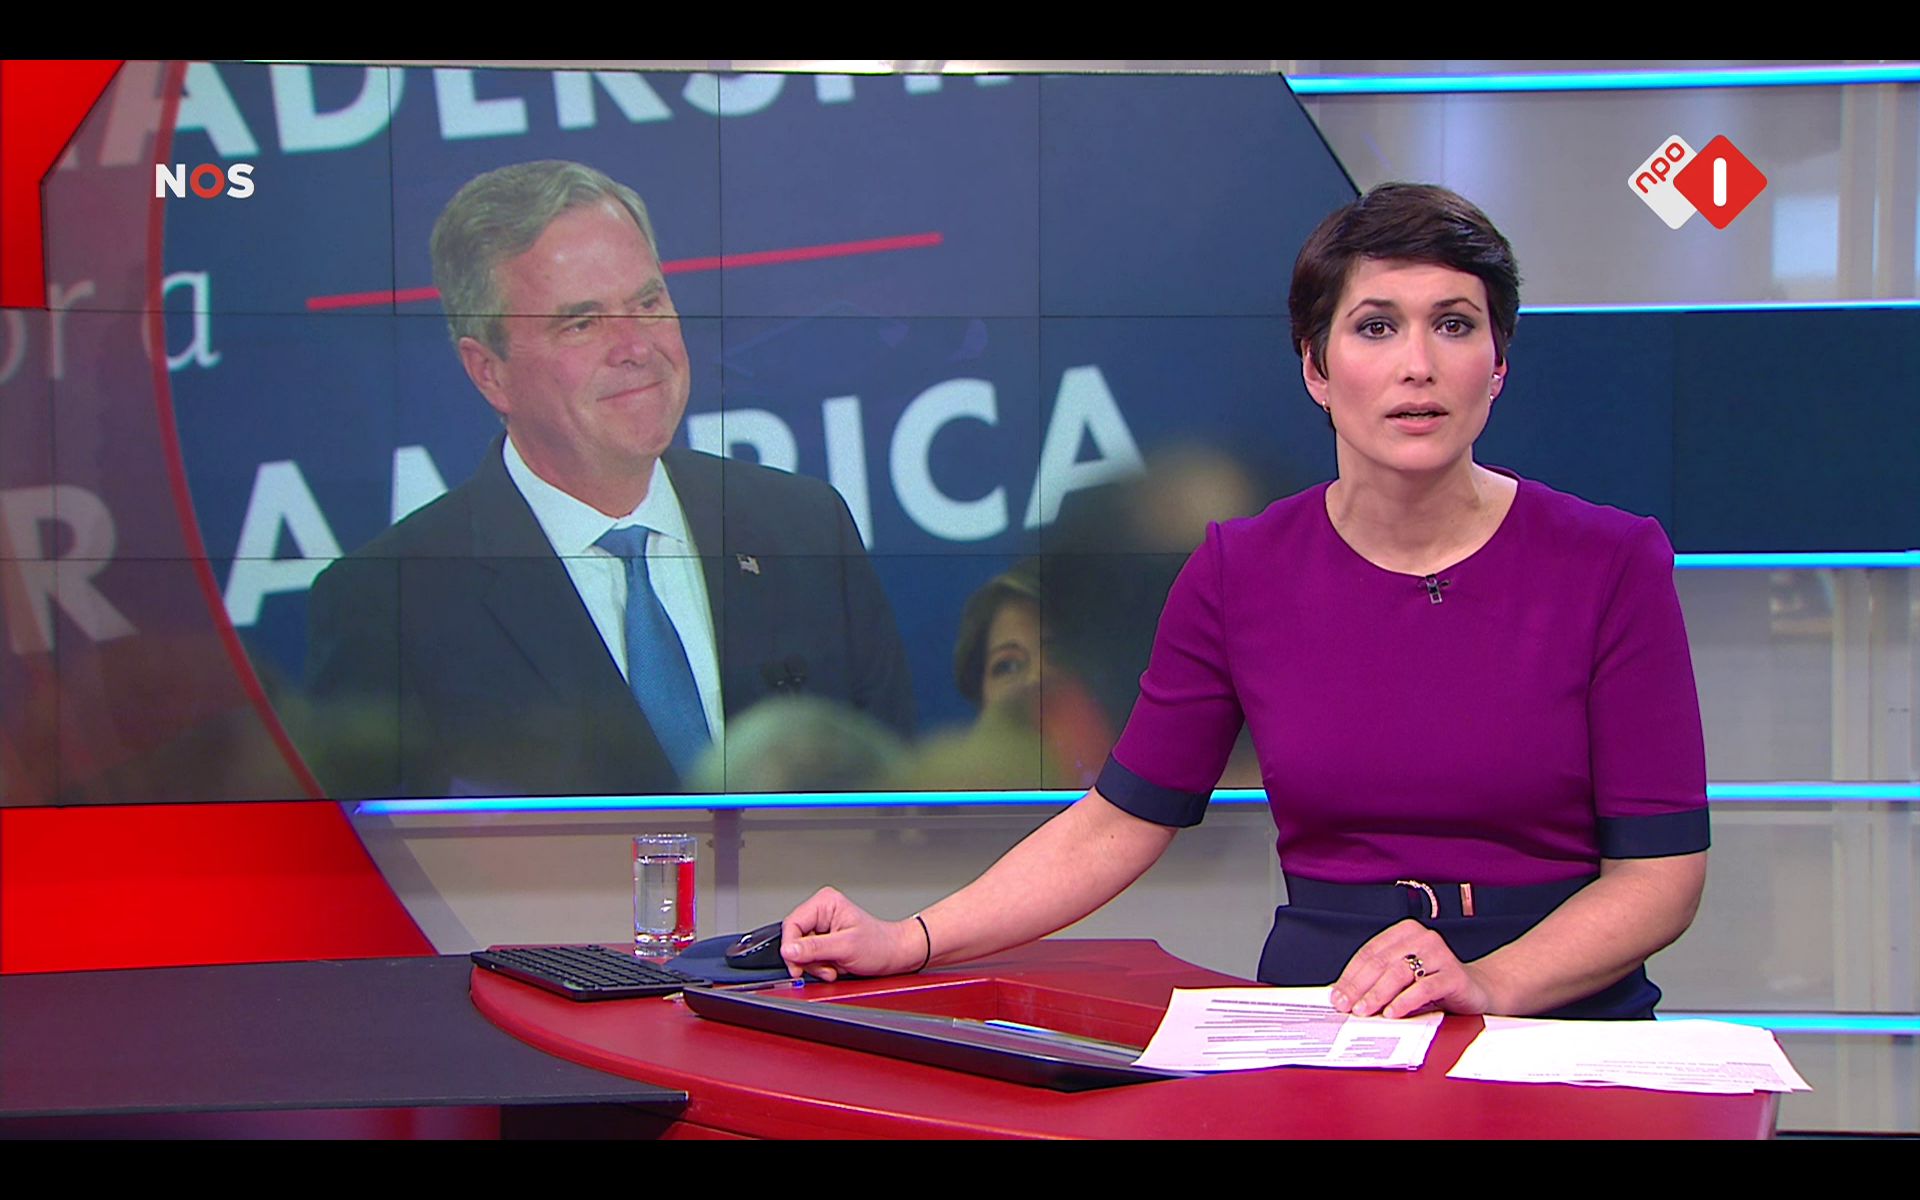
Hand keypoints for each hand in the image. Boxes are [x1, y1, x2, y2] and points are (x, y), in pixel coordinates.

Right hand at [780, 887, 925, 981]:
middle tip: (826, 968)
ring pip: (801, 951)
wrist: (896, 955)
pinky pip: (810, 957)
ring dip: (815, 965)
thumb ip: (815, 948)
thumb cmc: (880, 945)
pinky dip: (820, 967)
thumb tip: (788, 950)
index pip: (792, 924)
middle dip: (808, 959)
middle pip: (794, 940)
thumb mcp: (846, 947)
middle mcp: (821, 911)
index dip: (791, 948)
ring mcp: (822, 926)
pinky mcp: (824, 940)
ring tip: (834, 967)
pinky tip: (834, 967)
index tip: (797, 966)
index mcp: (825, 903)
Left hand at [1328, 919, 1496, 1018]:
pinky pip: (1425, 987)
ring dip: (1378, 994)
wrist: (1477, 990)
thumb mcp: (1403, 978)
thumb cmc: (1434, 984)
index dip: (1350, 975)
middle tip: (1346, 1006)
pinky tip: (1392, 1012)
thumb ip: (1379, 980)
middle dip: (1359, 986)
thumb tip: (1344, 995)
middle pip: (1381, 962)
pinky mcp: (1454, 975)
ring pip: (1400, 973)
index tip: (1336, 996)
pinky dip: (1405, 1001)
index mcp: (1405, 932)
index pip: (1369, 952)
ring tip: (1364, 1011)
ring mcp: (1440, 954)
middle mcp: (1422, 938)